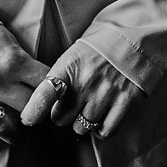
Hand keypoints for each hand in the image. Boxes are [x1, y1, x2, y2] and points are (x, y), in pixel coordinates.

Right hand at [0, 23, 52, 150]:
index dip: (53, 95)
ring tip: (19, 138)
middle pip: (28, 110)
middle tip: (37, 122)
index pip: (45, 85)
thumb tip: (38, 80)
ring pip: (3, 128)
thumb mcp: (6, 38)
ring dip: (14, 136)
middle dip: (36, 118)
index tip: (54, 101)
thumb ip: (20, 61)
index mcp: (14, 61)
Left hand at [23, 39, 144, 140]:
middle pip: (60, 119)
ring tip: (92, 107)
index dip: (32, 113)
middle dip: (63, 116)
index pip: (43, 96)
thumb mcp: (74, 54)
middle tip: (73, 106)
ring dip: (83, 122)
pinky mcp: (126, 101)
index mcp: (69, 66)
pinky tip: (104, 116)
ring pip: (81, 128)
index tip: (28, 120)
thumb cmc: (100, 47)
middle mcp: (86, 81)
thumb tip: (41, 105)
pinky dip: (103, 129)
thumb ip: (59, 78)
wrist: (137, 34)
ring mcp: (107, 92)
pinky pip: (105, 131)